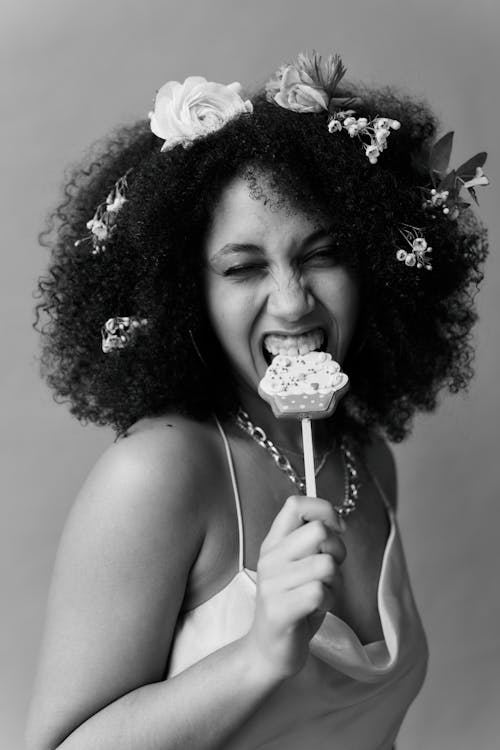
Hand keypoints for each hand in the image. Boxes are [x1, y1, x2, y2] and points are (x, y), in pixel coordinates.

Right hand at [243, 495, 345, 681]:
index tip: (337, 529)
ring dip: (334, 582)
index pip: (295, 504)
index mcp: (273, 543)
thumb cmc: (293, 603)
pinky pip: (321, 592)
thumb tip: (335, 521)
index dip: (324, 509)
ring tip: (321, 593)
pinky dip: (329, 602)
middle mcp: (270, 559)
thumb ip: (311, 542)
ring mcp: (272, 584)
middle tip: (330, 571)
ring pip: (326, 564)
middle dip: (337, 550)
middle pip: (318, 531)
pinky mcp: (281, 610)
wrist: (268, 650)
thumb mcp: (298, 565)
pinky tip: (316, 610)